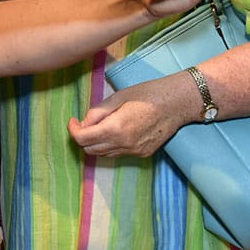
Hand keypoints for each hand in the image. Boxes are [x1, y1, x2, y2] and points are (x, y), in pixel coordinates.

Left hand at [68, 74, 190, 156]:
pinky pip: (119, 154)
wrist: (177, 103)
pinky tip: (117, 131)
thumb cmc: (148, 94)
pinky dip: (111, 145)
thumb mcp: (119, 96)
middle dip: (83, 137)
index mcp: (115, 128)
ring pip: (104, 154)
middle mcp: (123, 144)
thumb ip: (98, 111)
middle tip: (85, 123)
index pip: (83, 139)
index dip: (73, 130)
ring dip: (96, 143)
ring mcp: (134, 151)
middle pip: (90, 150)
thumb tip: (84, 122)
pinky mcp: (142, 154)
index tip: (73, 121)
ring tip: (100, 126)